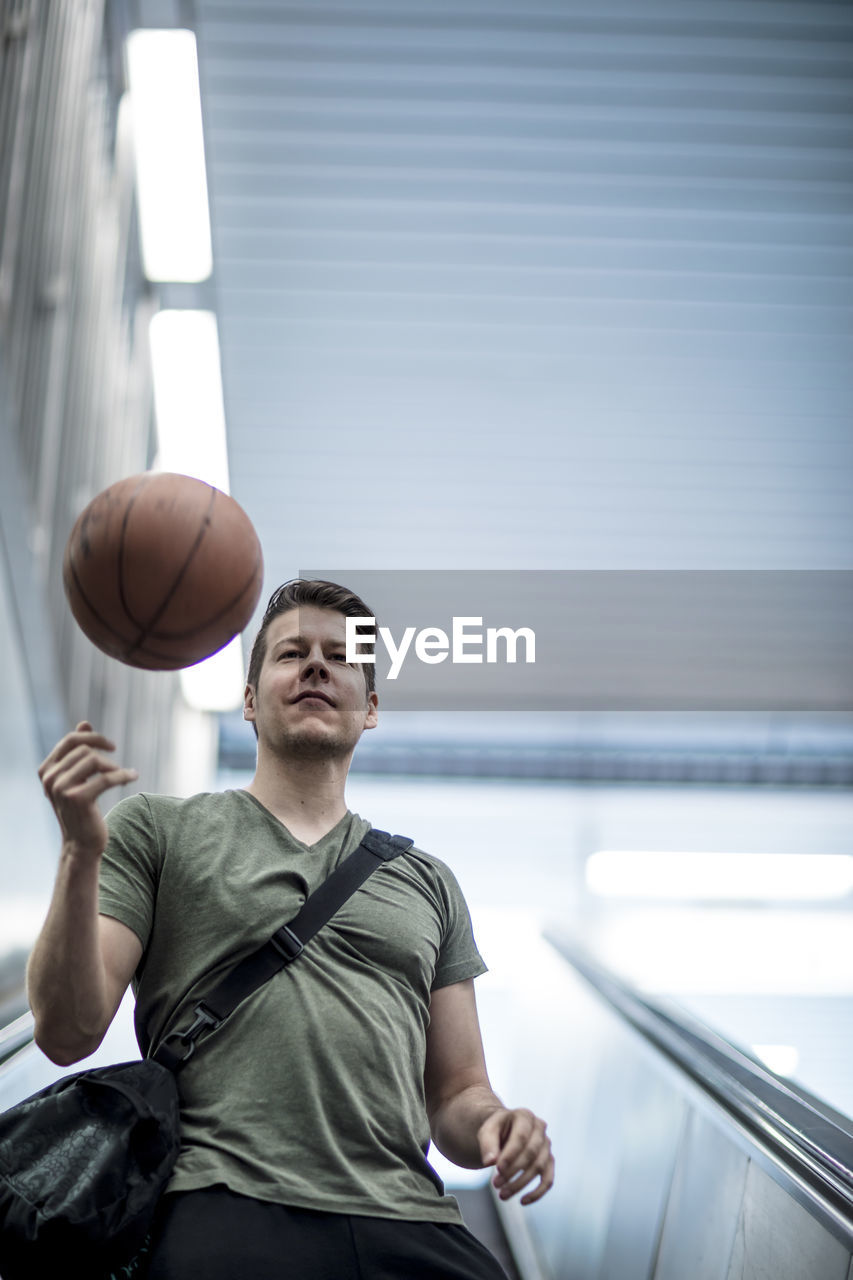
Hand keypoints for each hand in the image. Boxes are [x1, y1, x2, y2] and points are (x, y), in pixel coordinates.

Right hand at [38, 721, 137, 856]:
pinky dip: (124, 775)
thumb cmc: (81, 809)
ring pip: (95, 760)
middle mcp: (50, 778)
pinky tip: (133, 777)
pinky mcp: (78, 799)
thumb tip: (84, 723)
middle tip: (117, 769)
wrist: (81, 843)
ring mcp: (61, 789)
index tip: (111, 746)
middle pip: (85, 749)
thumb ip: (78, 751)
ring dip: (114, 768)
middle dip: (105, 756)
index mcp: (46, 770)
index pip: (71, 740)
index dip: (94, 738)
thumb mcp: (77, 778)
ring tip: (122, 776)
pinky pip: (107, 777)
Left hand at [477, 1106, 553, 1204]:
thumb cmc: (496, 1131)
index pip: (521, 1137)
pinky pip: (548, 1180)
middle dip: (513, 1171)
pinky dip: (538, 1193)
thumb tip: (490, 1162)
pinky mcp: (549, 1162)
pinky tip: (522, 1201)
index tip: (497, 1169)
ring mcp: (547, 1145)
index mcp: (525, 1116)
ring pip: (539, 1168)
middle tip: (495, 1184)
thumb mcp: (487, 1131)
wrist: (504, 1132)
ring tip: (501, 1194)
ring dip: (520, 1184)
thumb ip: (487, 1144)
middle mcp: (540, 1129)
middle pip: (531, 1153)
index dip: (510, 1154)